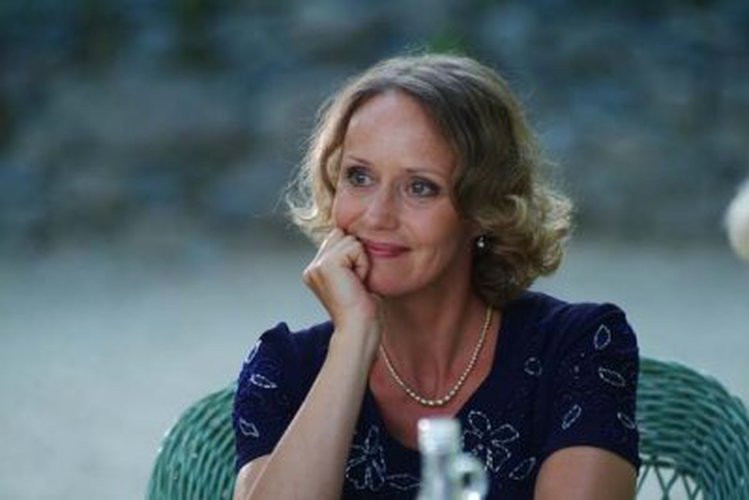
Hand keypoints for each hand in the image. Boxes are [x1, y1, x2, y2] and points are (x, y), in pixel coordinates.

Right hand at [303, 229, 382, 348]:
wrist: (359, 329)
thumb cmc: (363, 310)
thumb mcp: (354, 279)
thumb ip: (349, 259)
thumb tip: (357, 238)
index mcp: (316, 271)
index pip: (338, 238)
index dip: (354, 254)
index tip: (356, 281)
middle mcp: (313, 267)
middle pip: (342, 235)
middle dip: (357, 255)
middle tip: (356, 282)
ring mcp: (317, 266)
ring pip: (350, 240)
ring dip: (361, 260)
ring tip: (357, 283)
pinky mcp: (327, 264)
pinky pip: (355, 247)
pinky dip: (363, 264)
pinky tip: (357, 282)